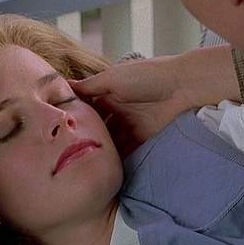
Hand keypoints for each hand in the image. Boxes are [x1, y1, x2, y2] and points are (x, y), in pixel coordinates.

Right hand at [72, 45, 239, 156]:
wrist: (183, 86)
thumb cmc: (147, 76)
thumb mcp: (113, 77)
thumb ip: (90, 85)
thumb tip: (65, 86)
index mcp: (109, 94)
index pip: (88, 110)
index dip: (77, 120)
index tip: (60, 133)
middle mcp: (118, 111)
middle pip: (98, 129)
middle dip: (87, 140)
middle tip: (70, 154)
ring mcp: (131, 126)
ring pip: (111, 142)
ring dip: (101, 152)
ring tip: (83, 165)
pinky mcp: (144, 139)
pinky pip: (127, 152)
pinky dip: (117, 160)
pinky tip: (103, 169)